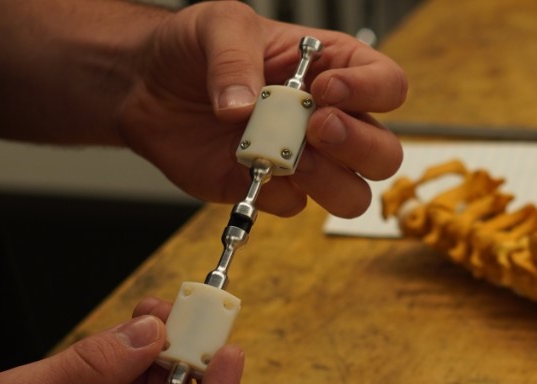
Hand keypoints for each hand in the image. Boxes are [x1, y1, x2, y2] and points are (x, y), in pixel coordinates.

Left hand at [117, 1, 407, 217]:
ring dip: (329, 182)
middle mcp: (331, 119)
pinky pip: (293, 206)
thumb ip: (234, 58)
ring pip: (353, 193)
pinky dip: (274, 192)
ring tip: (290, 159)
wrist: (148, 85)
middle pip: (384, 152)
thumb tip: (242, 106)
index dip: (369, 92)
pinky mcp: (273, 189)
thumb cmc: (196, 47)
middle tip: (315, 127)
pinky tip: (246, 165)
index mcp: (336, 69)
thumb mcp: (219, 25)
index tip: (323, 89)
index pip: (389, 86)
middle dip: (358, 145)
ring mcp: (305, 160)